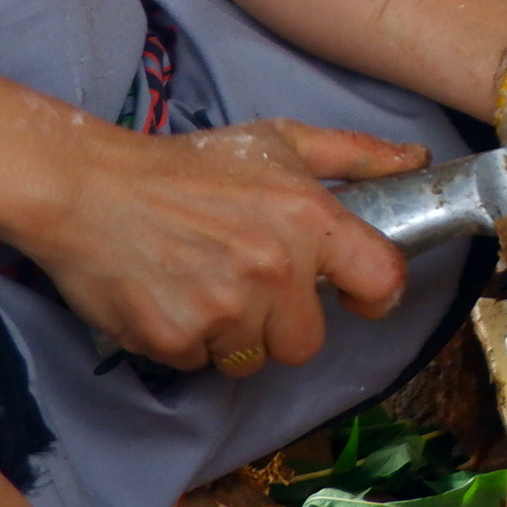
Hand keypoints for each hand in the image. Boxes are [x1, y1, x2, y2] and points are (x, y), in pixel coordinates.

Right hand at [13, 118, 426, 373]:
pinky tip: (171, 295)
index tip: (354, 294)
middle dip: (284, 321)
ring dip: (235, 334)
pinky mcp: (176, 340)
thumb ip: (356, 155)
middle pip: (308, 342)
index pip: (380, 281)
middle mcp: (272, 268)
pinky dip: (190, 341)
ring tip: (204, 282)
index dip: (374, 295)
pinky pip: (201, 365)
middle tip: (250, 281)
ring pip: (253, 359)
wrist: (88, 189)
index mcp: (308, 218)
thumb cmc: (188, 165)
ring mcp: (223, 310)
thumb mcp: (279, 141)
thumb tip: (418, 161)